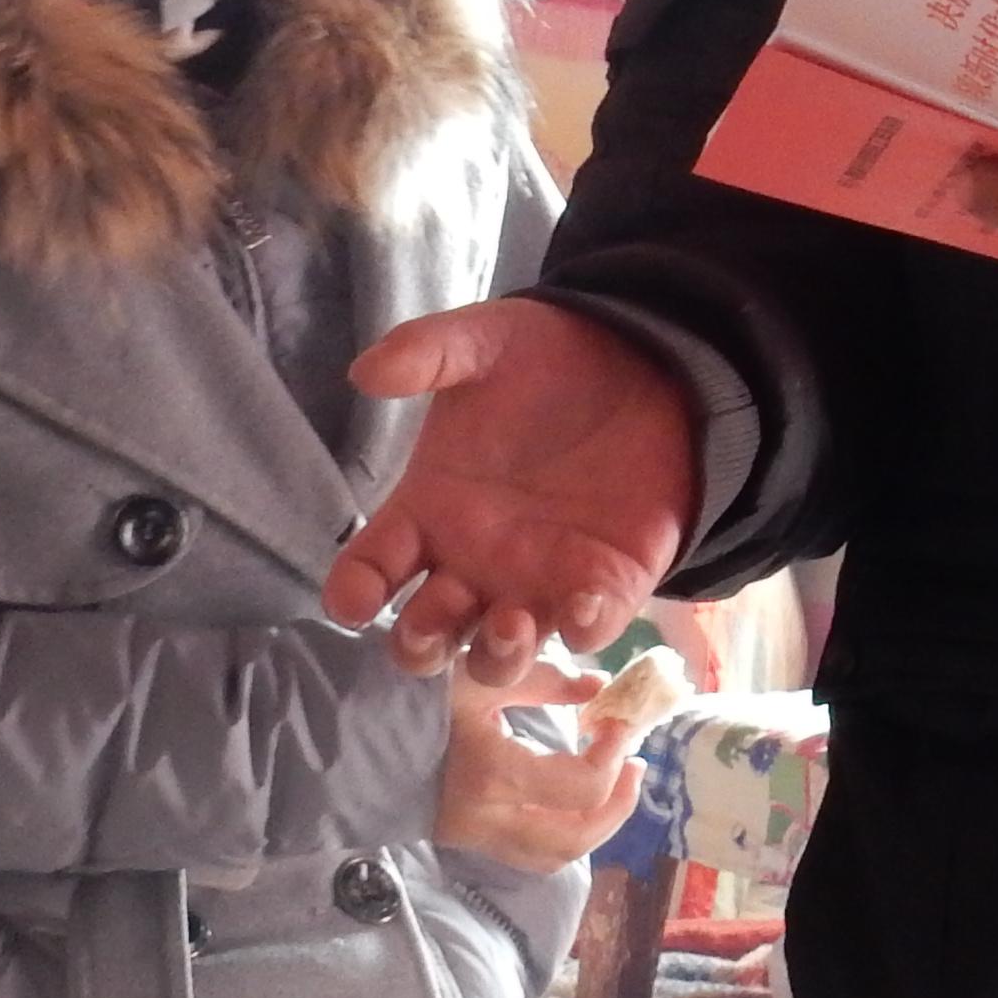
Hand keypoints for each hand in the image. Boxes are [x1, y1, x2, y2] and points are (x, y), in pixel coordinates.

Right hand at [323, 299, 696, 678]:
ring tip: (508, 621)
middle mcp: (474, 560)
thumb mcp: (485, 342)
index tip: (353, 598)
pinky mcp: (606, 581)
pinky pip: (585, 629)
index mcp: (428, 511)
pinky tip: (583, 602)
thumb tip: (364, 371)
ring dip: (494, 656)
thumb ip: (427, 352)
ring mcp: (538, 579)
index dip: (352, 593)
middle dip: (420, 645)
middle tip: (432, 622)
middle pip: (424, 635)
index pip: (368, 571)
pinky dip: (581, 628)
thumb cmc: (549, 358)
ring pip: (496, 655)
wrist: (645, 359)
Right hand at [434, 654, 644, 874]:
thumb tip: (599, 687)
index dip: (615, 756)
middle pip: (576, 838)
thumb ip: (544, 680)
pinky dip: (565, 832)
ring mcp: (477, 839)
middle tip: (635, 764)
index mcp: (494, 774)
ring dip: (597, 825)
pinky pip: (532, 855)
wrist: (345, 745)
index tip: (618, 722)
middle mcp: (489, 819)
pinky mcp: (470, 843)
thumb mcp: (479, 676)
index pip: (583, 786)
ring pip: (555, 857)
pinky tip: (575, 799)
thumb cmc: (414, 700)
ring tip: (617, 784)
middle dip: (619, 804)